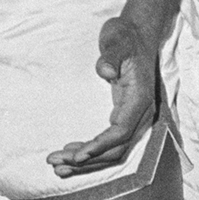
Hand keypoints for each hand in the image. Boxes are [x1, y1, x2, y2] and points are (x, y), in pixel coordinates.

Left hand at [48, 15, 158, 177]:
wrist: (136, 33)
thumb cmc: (124, 36)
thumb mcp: (116, 39)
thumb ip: (111, 55)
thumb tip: (104, 70)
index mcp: (140, 98)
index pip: (122, 132)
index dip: (100, 146)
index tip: (78, 156)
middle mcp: (142, 113)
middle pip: (117, 148)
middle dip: (88, 161)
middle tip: (56, 164)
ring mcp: (135, 117)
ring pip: (115, 150)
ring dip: (88, 162)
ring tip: (58, 166)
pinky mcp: (126, 116)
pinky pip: (112, 142)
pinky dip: (92, 151)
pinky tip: (71, 153)